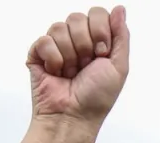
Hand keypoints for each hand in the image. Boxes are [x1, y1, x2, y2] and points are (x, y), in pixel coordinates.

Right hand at [27, 6, 129, 123]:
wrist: (74, 116)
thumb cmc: (97, 97)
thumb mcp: (119, 66)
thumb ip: (121, 35)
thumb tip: (119, 9)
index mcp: (96, 41)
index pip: (97, 13)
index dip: (100, 31)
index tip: (102, 53)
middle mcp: (76, 40)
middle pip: (77, 17)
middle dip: (85, 45)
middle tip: (86, 66)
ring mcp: (56, 46)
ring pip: (59, 27)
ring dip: (70, 55)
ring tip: (71, 72)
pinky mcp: (38, 54)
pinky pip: (44, 41)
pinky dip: (54, 59)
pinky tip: (57, 73)